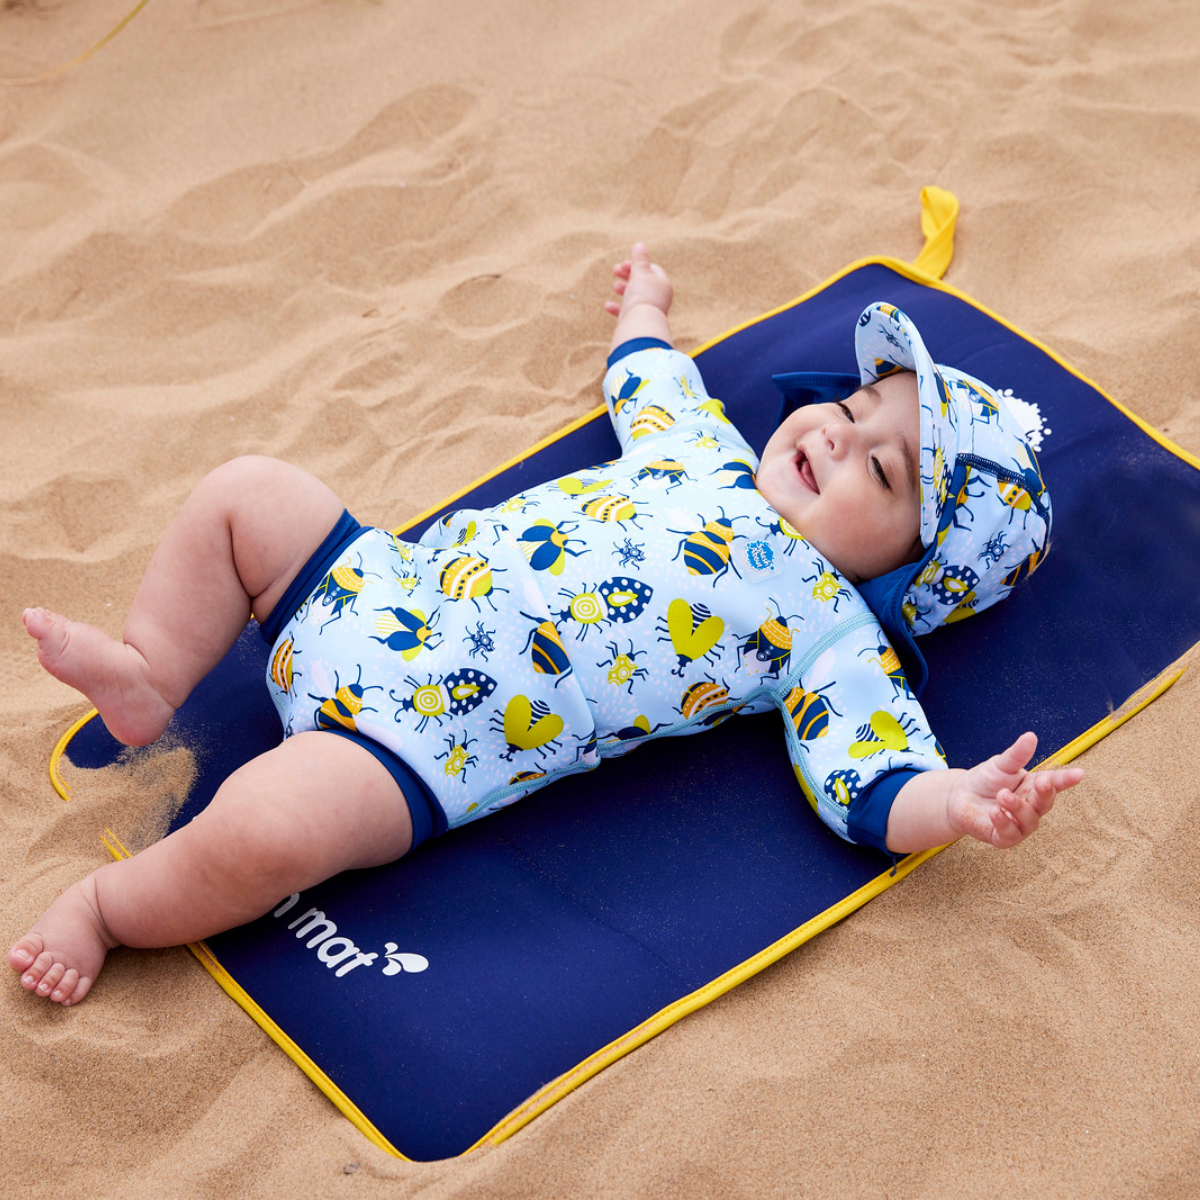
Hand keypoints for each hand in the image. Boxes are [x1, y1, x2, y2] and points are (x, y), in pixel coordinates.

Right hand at [605, 242, 672, 318]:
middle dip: (628, 274)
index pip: (652, 269)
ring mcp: (647, 310)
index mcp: (662, 285)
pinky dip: (617, 307)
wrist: (640, 326)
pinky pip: (626, 312)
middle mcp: (657, 298)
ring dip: (623, 288)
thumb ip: (639, 260)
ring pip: (634, 296)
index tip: (625, 264)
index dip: (638, 264)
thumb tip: (639, 244)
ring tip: (615, 286)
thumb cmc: (642, 297)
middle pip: (642, 281)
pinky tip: (607, 305)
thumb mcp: (640, 273)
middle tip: (615, 270)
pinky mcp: (637, 321)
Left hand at [948, 731, 1084, 847]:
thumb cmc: (985, 780)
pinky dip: (1003, 823)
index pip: (1054, 783)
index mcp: (1033, 786)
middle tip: (1041, 781)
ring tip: (1003, 795)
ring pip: (1029, 820)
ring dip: (1018, 807)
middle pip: (1045, 803)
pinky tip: (995, 812)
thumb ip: (1016, 754)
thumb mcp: (1000, 764)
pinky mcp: (1003, 837)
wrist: (959, 796)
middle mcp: (1031, 807)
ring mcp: (1019, 824)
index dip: (1067, 779)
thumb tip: (1030, 736)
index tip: (1080, 774)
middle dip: (1045, 793)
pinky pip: (1009, 834)